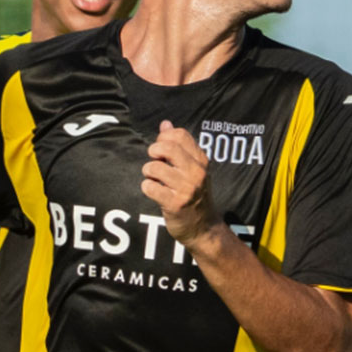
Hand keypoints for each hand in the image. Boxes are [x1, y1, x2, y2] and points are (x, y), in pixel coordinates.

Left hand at [141, 120, 221, 245]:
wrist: (204, 228)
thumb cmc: (195, 195)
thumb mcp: (192, 169)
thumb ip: (179, 146)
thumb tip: (165, 124)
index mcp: (201, 160)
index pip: (179, 135)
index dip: (164, 139)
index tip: (162, 150)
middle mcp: (196, 172)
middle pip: (167, 148)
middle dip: (154, 152)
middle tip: (154, 161)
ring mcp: (186, 188)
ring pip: (154, 168)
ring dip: (149, 173)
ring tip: (154, 179)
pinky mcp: (174, 204)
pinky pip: (149, 187)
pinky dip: (148, 188)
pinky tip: (155, 192)